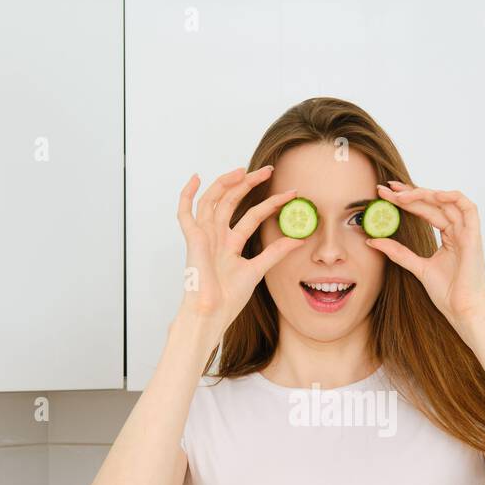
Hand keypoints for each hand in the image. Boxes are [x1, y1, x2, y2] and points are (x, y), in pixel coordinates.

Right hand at [175, 165, 305, 334]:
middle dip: (249, 183)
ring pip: (213, 200)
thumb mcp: (257, 270)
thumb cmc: (228, 299)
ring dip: (227, 183)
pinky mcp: (192, 239)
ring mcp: (204, 236)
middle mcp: (216, 236)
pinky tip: (195, 178)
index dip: (270, 203)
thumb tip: (299, 239)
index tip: (290, 194)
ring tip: (244, 170)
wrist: (212, 314)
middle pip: (232, 200)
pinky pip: (185, 213)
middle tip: (269, 170)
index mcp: (230, 243)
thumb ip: (274, 253)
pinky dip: (187, 194)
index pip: (252, 215)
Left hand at [365, 181, 484, 330]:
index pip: (425, 210)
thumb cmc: (448, 293)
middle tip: (386, 189)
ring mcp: (467, 232)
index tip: (386, 194)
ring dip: (425, 194)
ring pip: (447, 201)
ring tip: (402, 195)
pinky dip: (452, 197)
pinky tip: (433, 195)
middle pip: (433, 203)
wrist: (462, 309)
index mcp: (448, 236)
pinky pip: (468, 207)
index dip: (406, 200)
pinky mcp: (474, 236)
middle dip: (409, 193)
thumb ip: (398, 252)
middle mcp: (458, 230)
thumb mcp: (417, 267)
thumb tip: (373, 240)